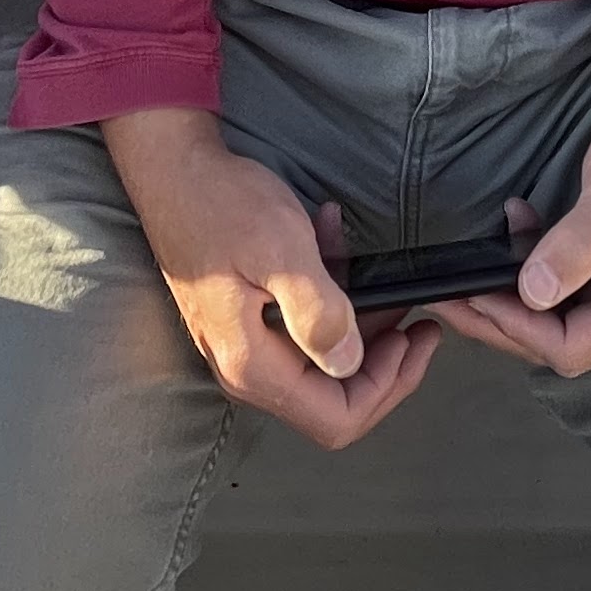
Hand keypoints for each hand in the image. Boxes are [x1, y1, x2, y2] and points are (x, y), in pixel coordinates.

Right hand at [106, 109, 442, 448]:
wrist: (171, 171)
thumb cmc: (224, 205)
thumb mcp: (283, 252)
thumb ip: (319, 314)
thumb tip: (348, 364)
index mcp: (254, 366)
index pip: (336, 419)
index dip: (386, 389)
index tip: (412, 339)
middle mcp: (245, 370)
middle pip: (332, 401)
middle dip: (384, 366)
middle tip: (419, 324)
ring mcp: (243, 347)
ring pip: (321, 366)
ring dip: (361, 328)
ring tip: (389, 284)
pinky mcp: (245, 321)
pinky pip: (300, 331)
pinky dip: (331, 300)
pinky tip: (339, 248)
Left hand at [435, 50, 590, 376]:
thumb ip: (578, 244)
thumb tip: (534, 293)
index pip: (575, 346)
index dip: (519, 329)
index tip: (476, 295)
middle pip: (561, 344)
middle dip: (502, 324)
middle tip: (448, 299)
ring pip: (555, 320)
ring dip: (508, 301)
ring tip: (464, 277)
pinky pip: (562, 288)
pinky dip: (528, 270)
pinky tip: (514, 227)